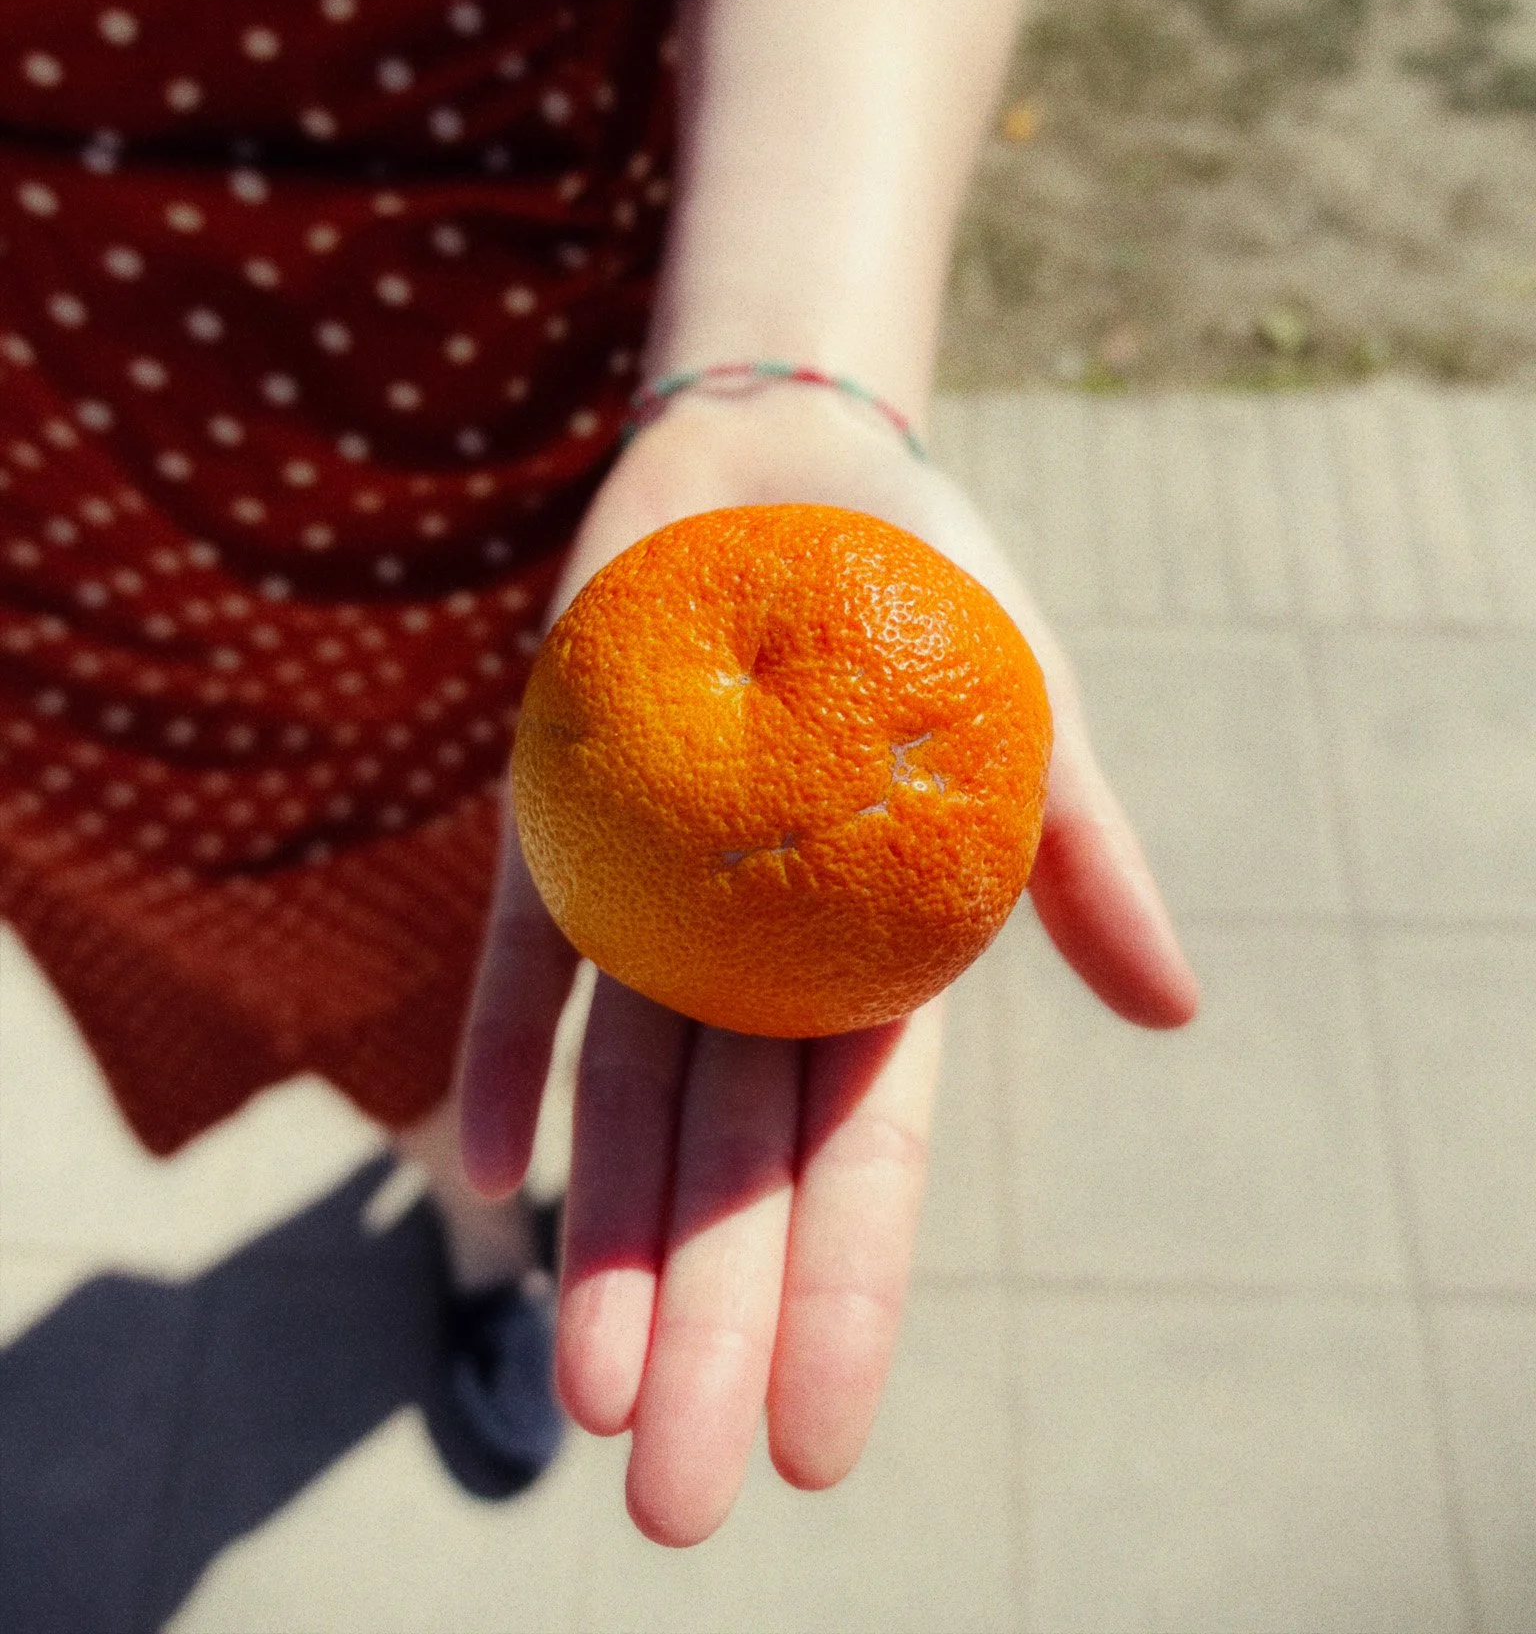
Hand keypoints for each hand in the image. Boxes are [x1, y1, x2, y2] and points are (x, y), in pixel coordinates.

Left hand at [458, 384, 1197, 1544]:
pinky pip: (530, 964)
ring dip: (609, 1247)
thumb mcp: (1033, 714)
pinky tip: (484, 1171)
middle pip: (735, 1173)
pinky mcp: (559, 833)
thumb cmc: (934, 584)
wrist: (789, 455)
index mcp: (877, 957)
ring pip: (630, 1105)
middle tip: (677, 1505)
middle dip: (713, 1333)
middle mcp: (756, 959)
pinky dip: (506, 1059)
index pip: (863, 1158)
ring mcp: (652, 904)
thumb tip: (1171, 1013)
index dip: (847, 1299)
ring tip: (593, 1400)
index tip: (825, 1451)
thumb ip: (1080, 858)